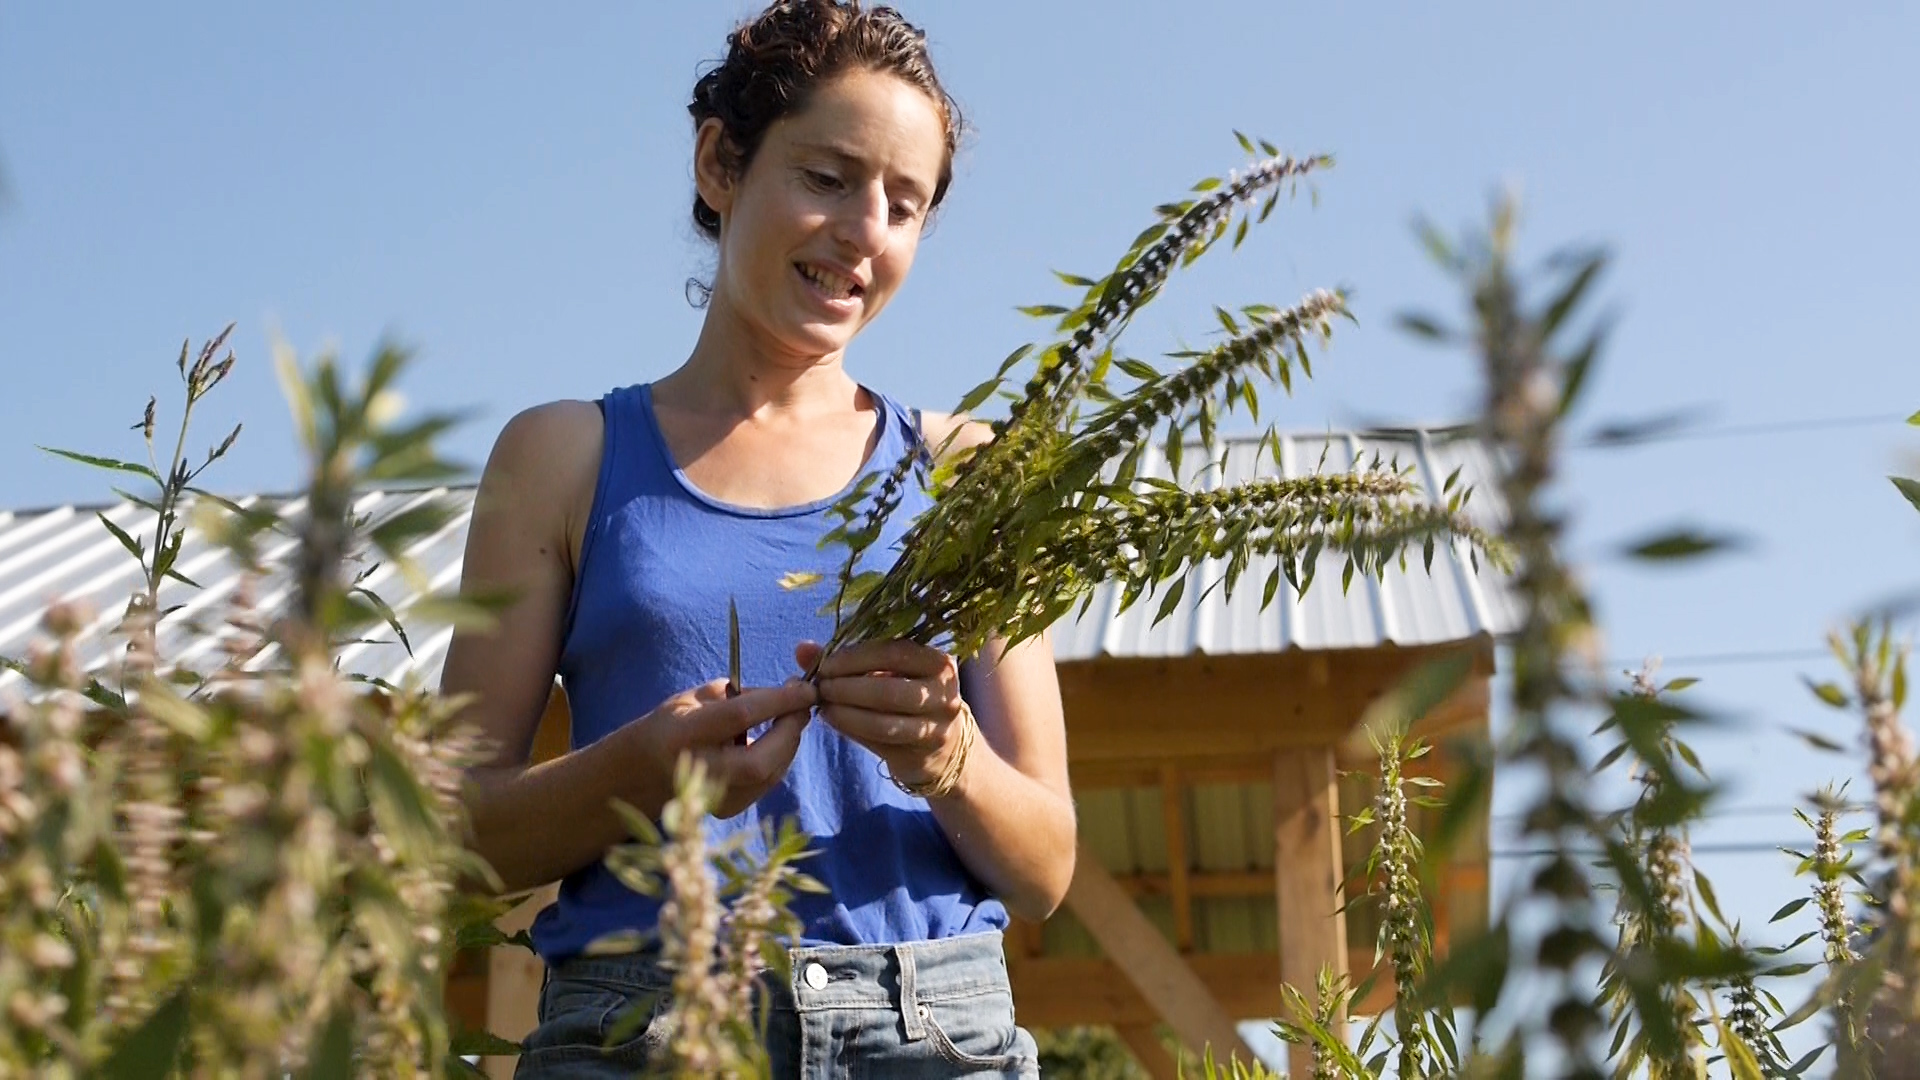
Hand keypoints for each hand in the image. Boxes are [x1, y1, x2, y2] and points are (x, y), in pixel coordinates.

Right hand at [629, 678, 816, 818]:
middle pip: (761, 759)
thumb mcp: (696, 697)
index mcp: (684, 735)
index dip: (779, 701)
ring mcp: (713, 797)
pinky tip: (777, 740)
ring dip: (789, 742)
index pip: (740, 716)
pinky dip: (780, 758)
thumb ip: (740, 695)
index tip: (805, 687)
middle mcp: (698, 771)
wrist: (646, 770)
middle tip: (802, 705)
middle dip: (791, 729)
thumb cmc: (674, 723)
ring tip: (790, 718)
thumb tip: (788, 695)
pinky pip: (768, 782)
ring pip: (770, 773)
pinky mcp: (728, 809)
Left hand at [796, 639, 968, 792]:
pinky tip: (833, 719)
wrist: (942, 745)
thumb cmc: (907, 696)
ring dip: (846, 713)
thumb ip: (848, 658)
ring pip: (884, 722)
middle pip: (889, 690)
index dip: (856, 658)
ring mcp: (937, 727)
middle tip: (821, 687)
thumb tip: (803, 649)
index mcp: (938, 663)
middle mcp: (945, 694)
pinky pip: (881, 742)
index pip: (895, 653)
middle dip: (847, 688)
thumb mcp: (887, 672)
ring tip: (823, 705)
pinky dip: (852, 729)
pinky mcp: (923, 754)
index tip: (826, 664)